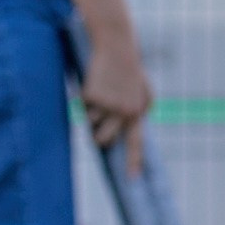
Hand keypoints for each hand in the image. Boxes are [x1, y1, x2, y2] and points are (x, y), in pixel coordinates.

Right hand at [80, 25, 154, 166]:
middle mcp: (125, 111)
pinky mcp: (92, 95)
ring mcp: (108, 104)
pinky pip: (82, 107)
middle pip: (104, 140)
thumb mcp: (142, 89)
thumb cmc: (129, 68)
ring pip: (90, 124)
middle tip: (98, 122)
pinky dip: (84, 97)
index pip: (136, 143)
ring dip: (90, 114)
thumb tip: (131, 133)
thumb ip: (139, 109)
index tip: (131, 180)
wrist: (117, 44)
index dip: (133, 162)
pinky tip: (95, 82)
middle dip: (96, 136)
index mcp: (139, 112)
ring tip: (99, 94)